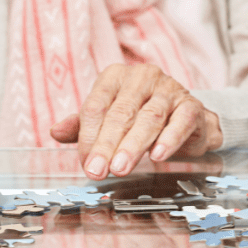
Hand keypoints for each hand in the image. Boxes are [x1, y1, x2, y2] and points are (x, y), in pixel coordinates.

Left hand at [50, 63, 222, 179]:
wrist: (187, 120)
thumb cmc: (140, 117)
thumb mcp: (107, 120)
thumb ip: (82, 127)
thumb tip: (56, 132)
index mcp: (115, 77)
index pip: (97, 105)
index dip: (89, 137)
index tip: (86, 163)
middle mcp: (142, 77)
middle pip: (120, 113)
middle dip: (107, 145)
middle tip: (98, 170)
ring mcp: (169, 89)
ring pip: (149, 118)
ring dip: (133, 145)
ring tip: (121, 167)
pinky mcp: (191, 105)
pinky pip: (180, 122)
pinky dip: (169, 140)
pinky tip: (157, 156)